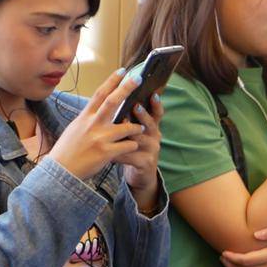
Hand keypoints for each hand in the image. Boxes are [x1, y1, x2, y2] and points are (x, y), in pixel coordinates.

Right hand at [45, 69, 145, 180]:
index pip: (99, 94)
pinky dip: (133, 144)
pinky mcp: (106, 152)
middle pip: (112, 102)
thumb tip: (100, 108)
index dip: (112, 81)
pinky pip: (128, 145)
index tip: (123, 71)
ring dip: (137, 126)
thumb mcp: (76, 128)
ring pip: (127, 126)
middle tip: (138, 78)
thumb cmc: (69, 149)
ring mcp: (100, 138)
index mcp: (85, 117)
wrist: (61, 171)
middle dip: (126, 88)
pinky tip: (133, 146)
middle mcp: (92, 124)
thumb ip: (90, 118)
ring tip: (142, 128)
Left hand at [115, 86, 164, 212]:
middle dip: (143, 115)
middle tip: (135, 106)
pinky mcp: (145, 163)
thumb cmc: (132, 147)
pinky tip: (110, 154)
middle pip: (150, 123)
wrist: (140, 173)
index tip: (153, 93)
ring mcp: (151, 150)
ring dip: (129, 134)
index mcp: (151, 126)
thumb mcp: (135, 132)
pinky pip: (131, 157)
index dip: (156, 103)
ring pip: (140, 140)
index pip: (156, 112)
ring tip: (119, 130)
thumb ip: (131, 118)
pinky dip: (119, 154)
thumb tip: (118, 96)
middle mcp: (154, 136)